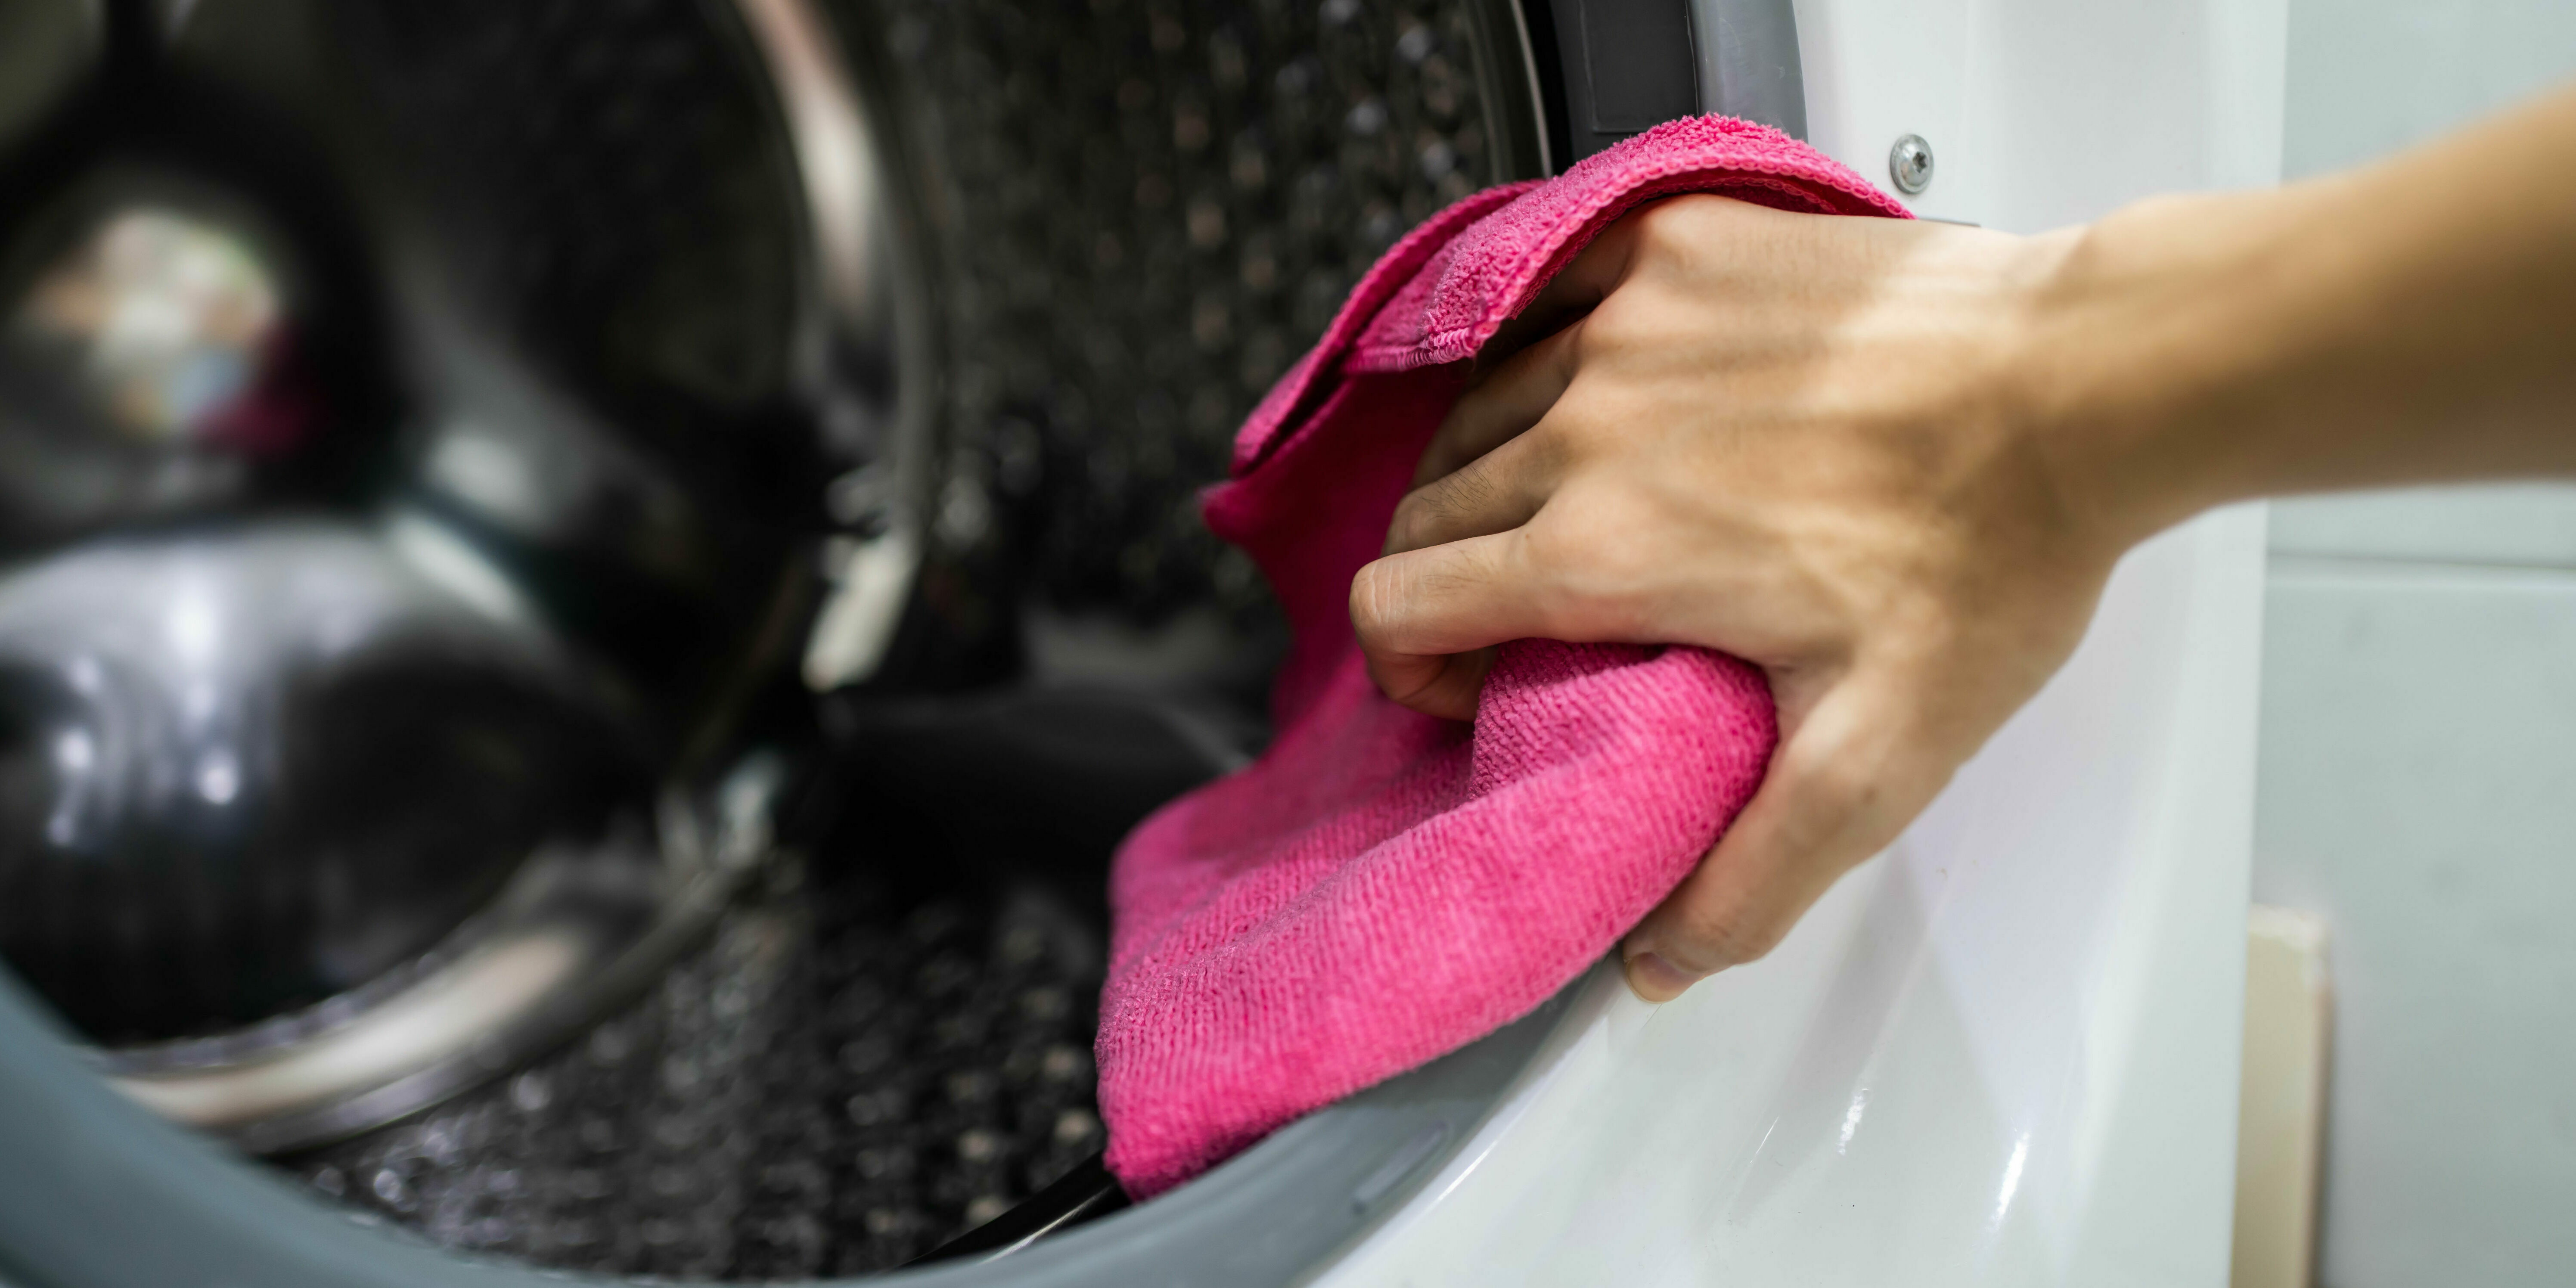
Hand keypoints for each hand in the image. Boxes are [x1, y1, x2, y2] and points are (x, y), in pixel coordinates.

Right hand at [1348, 194, 2120, 1000]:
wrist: (2082, 381)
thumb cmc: (1989, 554)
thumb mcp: (1877, 755)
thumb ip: (1753, 877)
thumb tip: (1660, 962)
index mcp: (1603, 550)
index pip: (1401, 603)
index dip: (1416, 664)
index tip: (1477, 679)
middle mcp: (1585, 426)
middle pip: (1428, 510)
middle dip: (1450, 578)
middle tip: (1529, 612)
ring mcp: (1625, 321)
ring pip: (1477, 408)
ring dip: (1494, 472)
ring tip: (1573, 505)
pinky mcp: (1676, 245)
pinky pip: (1549, 295)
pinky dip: (1548, 348)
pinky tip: (1607, 384)